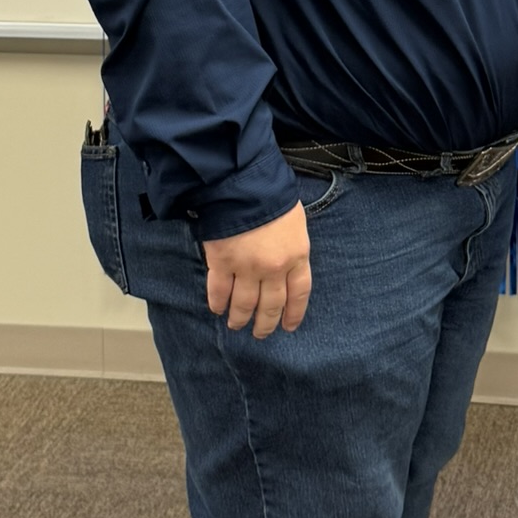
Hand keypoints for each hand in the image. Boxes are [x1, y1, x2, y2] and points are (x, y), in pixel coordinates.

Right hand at [203, 202, 311, 336]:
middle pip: (271, 305)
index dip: (294, 313)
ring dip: (240, 318)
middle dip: (265, 323)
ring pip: (245, 304)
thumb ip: (293, 247)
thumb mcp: (295, 222)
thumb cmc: (272, 196)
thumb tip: (287, 265)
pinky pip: (220, 291)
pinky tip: (217, 309)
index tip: (288, 326)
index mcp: (297, 255)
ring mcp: (247, 267)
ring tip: (236, 325)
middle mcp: (274, 268)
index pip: (299, 293)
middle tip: (261, 334)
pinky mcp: (222, 263)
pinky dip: (218, 303)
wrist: (243, 183)